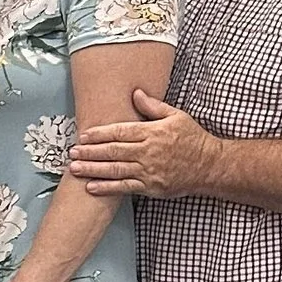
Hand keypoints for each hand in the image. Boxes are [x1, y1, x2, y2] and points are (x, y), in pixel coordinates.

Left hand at [67, 88, 219, 201]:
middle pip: (114, 151)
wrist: (209, 165)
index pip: (121, 131)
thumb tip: (135, 93)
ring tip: (75, 168)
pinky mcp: (150, 187)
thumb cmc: (192, 138)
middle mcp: (148, 151)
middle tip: (72, 152)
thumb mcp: (176, 116)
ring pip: (116, 169)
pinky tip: (91, 187)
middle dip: (90, 151)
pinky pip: (125, 187)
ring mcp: (149, 171)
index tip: (83, 134)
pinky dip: (107, 188)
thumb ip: (153, 106)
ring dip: (93, 169)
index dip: (100, 133)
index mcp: (153, 132)